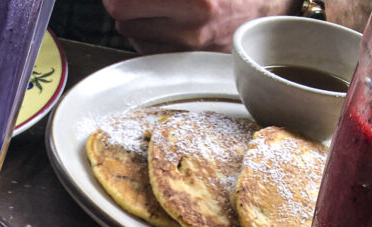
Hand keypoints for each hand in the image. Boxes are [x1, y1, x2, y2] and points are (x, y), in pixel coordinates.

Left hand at [102, 0, 297, 52]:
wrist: (264, 14)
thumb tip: (118, 0)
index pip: (125, 2)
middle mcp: (190, 23)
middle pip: (123, 17)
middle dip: (124, 4)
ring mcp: (187, 47)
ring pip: (132, 35)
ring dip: (136, 21)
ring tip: (157, 9)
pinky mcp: (185, 63)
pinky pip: (148, 51)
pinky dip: (148, 37)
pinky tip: (165, 26)